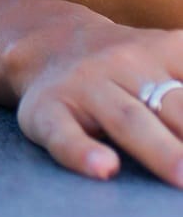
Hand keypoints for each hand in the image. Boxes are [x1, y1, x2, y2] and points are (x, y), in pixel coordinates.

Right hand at [17, 24, 182, 186]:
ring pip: (127, 119)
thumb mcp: (166, 56)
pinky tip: (103, 168)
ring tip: (180, 177)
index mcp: (160, 51)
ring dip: (158, 149)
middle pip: (170, 104)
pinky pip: (64, 134)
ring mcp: (84, 87)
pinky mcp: (47, 111)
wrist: (47, 40)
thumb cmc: (124, 63)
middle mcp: (125, 64)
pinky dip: (82, 153)